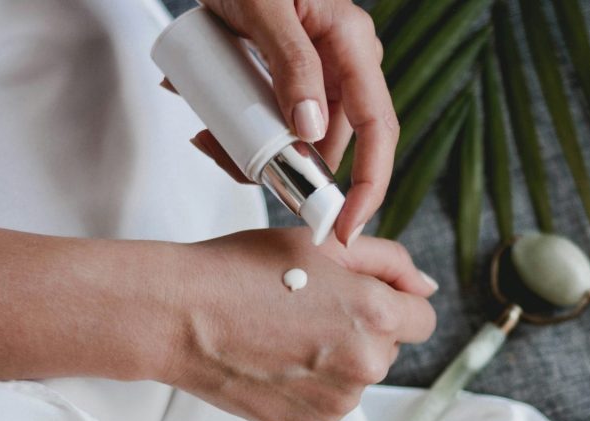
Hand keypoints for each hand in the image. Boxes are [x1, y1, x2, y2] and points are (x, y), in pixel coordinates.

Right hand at [162, 228, 436, 420]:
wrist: (178, 315)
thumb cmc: (242, 270)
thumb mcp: (322, 244)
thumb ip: (388, 261)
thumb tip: (425, 287)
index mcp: (377, 316)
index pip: (422, 318)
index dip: (394, 301)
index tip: (361, 296)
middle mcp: (366, 366)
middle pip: (388, 348)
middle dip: (361, 328)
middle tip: (306, 308)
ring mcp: (337, 403)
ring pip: (356, 377)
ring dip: (335, 359)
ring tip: (282, 334)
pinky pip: (327, 403)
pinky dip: (309, 387)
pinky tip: (274, 362)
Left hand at [179, 0, 394, 246]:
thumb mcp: (264, 9)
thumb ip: (292, 64)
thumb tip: (312, 134)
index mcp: (354, 46)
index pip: (380, 130)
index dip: (370, 186)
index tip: (346, 228)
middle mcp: (346, 63)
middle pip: (338, 142)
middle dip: (296, 171)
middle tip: (250, 180)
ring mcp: (321, 71)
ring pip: (303, 137)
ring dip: (261, 152)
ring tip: (210, 139)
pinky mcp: (293, 76)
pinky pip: (280, 119)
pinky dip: (248, 133)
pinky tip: (211, 125)